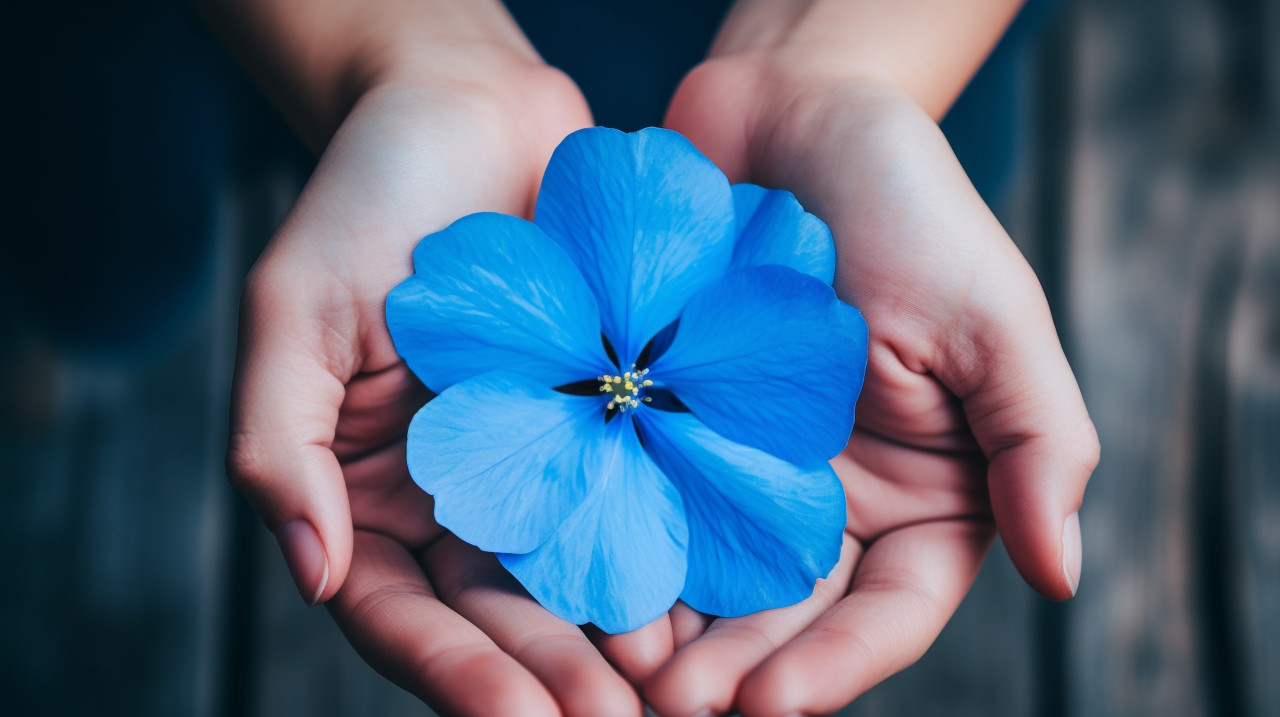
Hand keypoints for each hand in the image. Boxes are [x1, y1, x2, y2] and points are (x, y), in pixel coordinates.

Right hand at [227, 63, 668, 715]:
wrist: (472, 110)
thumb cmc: (368, 199)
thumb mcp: (295, 311)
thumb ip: (276, 440)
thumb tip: (310, 568)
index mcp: (369, 493)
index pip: (406, 614)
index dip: (462, 674)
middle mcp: (457, 495)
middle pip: (500, 619)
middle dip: (556, 677)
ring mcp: (537, 462)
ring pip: (575, 578)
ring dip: (618, 641)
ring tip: (674, 690)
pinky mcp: (608, 419)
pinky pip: (635, 497)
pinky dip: (665, 550)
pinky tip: (708, 597)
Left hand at [642, 60, 1099, 716]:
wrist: (794, 117)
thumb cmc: (909, 207)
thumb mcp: (992, 320)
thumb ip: (1036, 445)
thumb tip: (1064, 573)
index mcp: (924, 491)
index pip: (889, 608)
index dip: (836, 665)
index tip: (772, 703)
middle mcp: (831, 495)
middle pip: (787, 614)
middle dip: (734, 667)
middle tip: (671, 703)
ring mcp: (744, 463)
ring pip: (708, 575)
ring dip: (669, 629)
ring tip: (621, 670)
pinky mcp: (668, 422)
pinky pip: (643, 499)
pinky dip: (619, 543)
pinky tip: (581, 581)